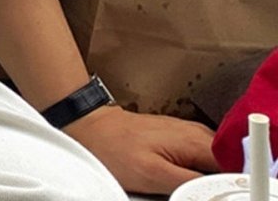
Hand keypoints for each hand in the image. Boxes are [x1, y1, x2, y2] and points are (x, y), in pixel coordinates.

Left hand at [66, 104, 218, 194]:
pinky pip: (197, 155)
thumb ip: (191, 182)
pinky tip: (179, 177)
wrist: (89, 127)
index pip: (232, 166)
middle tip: (194, 191)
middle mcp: (193, 131)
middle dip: (216, 181)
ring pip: (211, 160)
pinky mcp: (175, 136)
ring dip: (205, 175)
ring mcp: (184, 131)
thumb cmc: (113, 149)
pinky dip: (194, 168)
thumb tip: (216, 190)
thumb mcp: (154, 175)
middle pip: (224, 163)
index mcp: (193, 140)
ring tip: (181, 184)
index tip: (213, 194)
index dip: (228, 185)